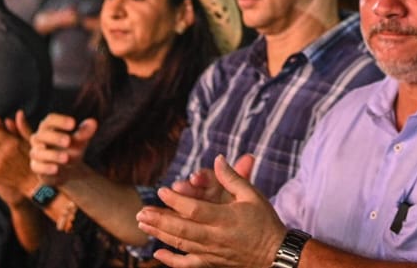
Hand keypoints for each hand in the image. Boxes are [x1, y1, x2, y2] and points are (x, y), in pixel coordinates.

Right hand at [29, 113, 96, 181]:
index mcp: (49, 127)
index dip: (60, 121)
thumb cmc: (71, 149)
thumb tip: (93, 122)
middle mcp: (39, 139)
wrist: (67, 169)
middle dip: (55, 138)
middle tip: (68, 141)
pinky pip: (37, 167)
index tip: (73, 124)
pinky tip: (56, 169)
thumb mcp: (80, 141)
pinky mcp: (36, 167)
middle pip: (42, 134)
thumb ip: (84, 133)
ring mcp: (36, 153)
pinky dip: (46, 168)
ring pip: (38, 152)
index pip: (50, 120)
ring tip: (66, 158)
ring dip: (52, 155)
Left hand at [137, 154, 279, 267]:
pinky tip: (157, 253)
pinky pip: (187, 264)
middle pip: (181, 229)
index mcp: (225, 219)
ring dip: (159, 234)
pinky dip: (171, 261)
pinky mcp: (211, 263)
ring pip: (180, 244)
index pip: (195, 209)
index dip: (176, 200)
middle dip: (159, 219)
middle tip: (141, 212)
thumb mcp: (252, 196)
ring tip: (142, 224)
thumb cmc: (265, 222)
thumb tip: (218, 159)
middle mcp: (215, 237)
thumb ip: (233, 178)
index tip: (162, 190)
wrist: (275, 254)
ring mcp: (211, 252)